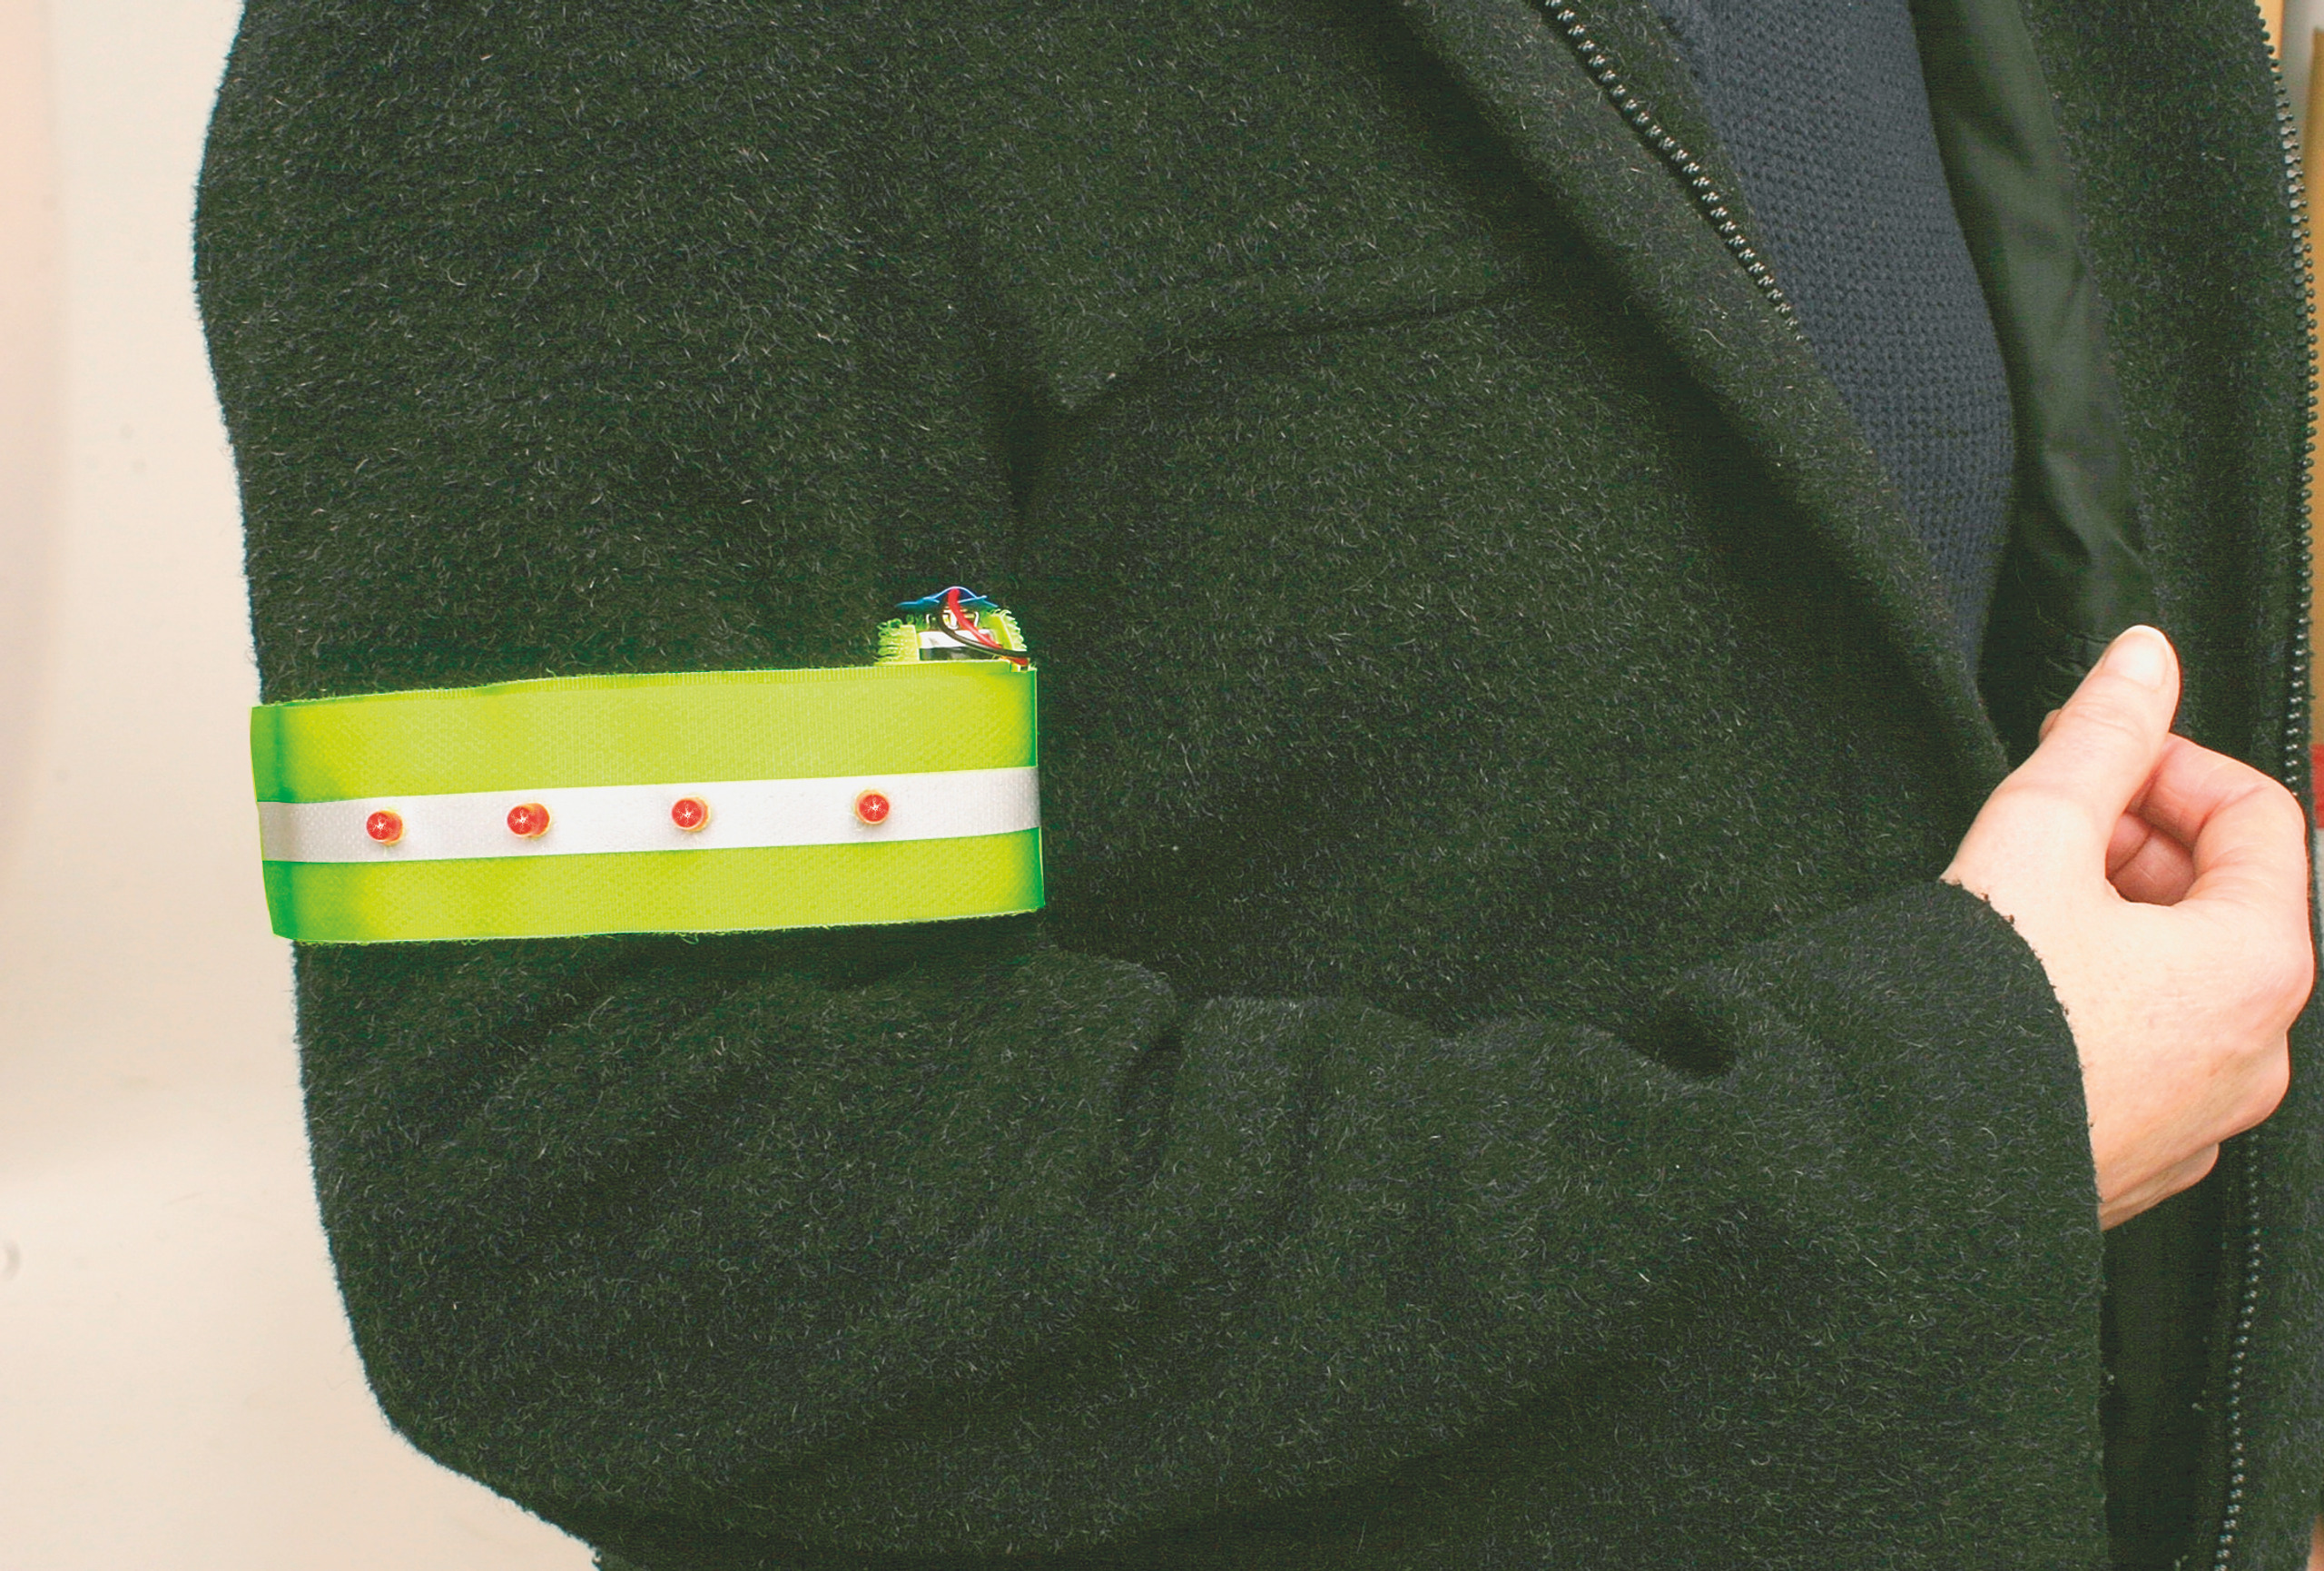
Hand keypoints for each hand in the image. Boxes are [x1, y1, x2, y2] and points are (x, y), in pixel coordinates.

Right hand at [1943, 626, 2311, 1228]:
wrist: (1897, 1167)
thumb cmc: (1976, 1018)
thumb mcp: (2036, 835)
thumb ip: (2102, 735)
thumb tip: (2145, 656)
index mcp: (2259, 965)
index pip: (2259, 816)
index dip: (2169, 760)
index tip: (2091, 750)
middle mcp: (2255, 1052)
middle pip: (2223, 898)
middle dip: (2133, 840)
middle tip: (2041, 822)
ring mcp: (2203, 1118)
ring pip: (2184, 977)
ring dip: (2112, 919)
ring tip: (2014, 905)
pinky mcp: (2142, 1159)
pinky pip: (2149, 1049)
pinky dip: (2099, 1000)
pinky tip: (2016, 989)